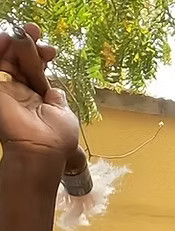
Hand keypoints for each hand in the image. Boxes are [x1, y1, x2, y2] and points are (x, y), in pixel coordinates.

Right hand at [0, 25, 77, 158]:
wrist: (41, 150)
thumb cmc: (57, 139)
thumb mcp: (64, 115)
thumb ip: (57, 99)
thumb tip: (55, 90)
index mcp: (40, 99)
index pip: (37, 71)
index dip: (42, 57)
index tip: (51, 50)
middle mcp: (22, 93)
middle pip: (22, 62)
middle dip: (30, 44)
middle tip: (35, 31)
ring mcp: (8, 91)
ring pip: (9, 60)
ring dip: (17, 44)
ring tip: (26, 34)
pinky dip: (1, 50)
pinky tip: (9, 39)